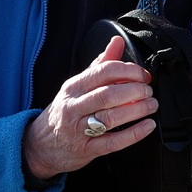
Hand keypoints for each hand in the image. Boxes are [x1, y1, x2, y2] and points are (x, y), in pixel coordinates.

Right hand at [23, 36, 157, 179]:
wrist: (40, 145)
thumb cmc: (63, 112)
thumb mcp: (76, 86)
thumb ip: (99, 65)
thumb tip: (117, 42)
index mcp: (74, 87)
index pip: (103, 71)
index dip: (128, 71)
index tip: (142, 75)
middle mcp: (74, 107)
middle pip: (108, 94)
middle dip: (134, 90)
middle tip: (148, 91)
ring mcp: (79, 129)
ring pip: (111, 117)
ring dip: (137, 110)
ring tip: (151, 105)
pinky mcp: (86, 149)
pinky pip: (113, 142)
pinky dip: (133, 134)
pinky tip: (146, 126)